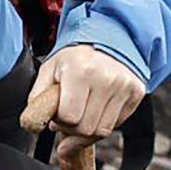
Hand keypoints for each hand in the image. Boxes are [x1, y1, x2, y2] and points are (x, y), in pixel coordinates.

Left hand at [23, 43, 148, 145]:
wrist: (106, 38)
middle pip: (86, 129)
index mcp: (80, 71)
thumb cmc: (74, 57)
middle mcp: (106, 78)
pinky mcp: (136, 93)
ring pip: (102, 131)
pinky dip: (102, 122)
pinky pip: (116, 124)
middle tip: (69, 112)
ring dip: (87, 128)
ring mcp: (124, 86)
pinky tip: (96, 108)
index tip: (57, 112)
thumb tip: (34, 127)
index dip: (58, 120)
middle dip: (72, 127)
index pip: (69, 117)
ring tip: (81, 111)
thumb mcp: (49, 70)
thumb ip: (37, 98)